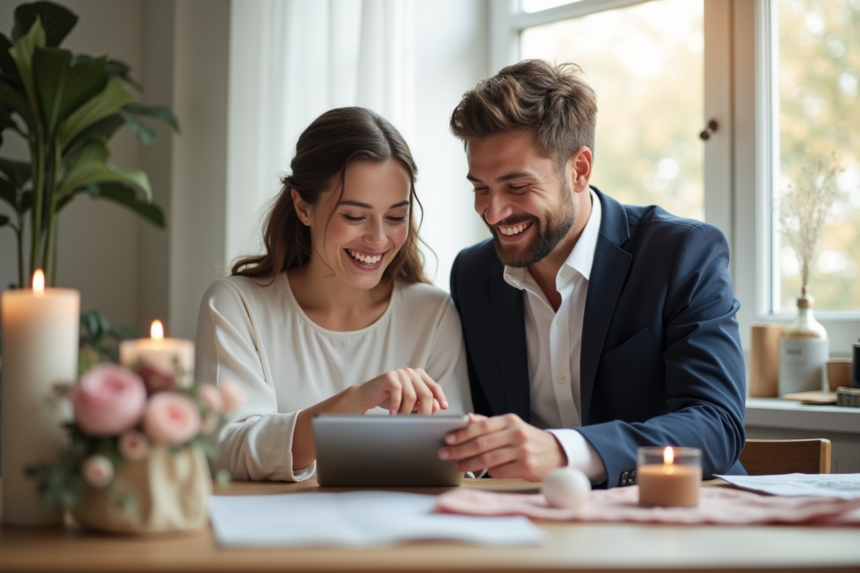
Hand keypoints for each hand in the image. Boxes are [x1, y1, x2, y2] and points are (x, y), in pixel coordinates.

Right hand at [354, 368, 448, 414]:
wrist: (368, 395)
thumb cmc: (390, 399)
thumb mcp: (410, 403)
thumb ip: (423, 403)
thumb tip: (437, 406)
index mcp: (419, 376)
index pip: (434, 387)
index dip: (441, 398)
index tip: (445, 408)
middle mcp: (411, 372)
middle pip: (425, 393)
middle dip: (425, 410)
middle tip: (421, 423)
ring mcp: (400, 373)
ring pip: (411, 395)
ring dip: (407, 411)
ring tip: (402, 418)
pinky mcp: (389, 376)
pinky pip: (397, 391)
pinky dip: (397, 405)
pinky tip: (393, 412)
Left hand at [438, 413, 567, 481]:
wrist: (556, 453)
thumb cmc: (528, 439)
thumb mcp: (510, 426)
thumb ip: (488, 423)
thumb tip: (467, 419)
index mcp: (510, 421)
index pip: (481, 426)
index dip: (462, 433)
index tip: (447, 439)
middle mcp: (517, 434)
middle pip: (481, 444)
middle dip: (459, 450)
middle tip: (444, 454)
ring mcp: (522, 452)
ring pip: (488, 460)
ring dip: (469, 464)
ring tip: (457, 465)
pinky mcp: (526, 468)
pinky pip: (499, 472)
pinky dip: (487, 472)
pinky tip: (480, 471)